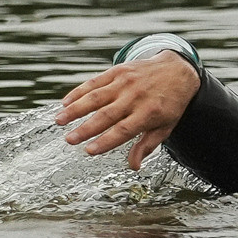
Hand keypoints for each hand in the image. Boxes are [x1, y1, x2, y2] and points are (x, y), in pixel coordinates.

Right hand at [55, 51, 199, 169]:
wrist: (177, 70)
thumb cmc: (170, 104)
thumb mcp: (165, 127)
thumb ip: (147, 145)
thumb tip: (133, 166)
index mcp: (149, 113)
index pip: (123, 130)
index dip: (105, 141)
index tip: (88, 151)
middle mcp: (135, 97)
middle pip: (106, 115)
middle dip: (86, 128)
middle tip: (69, 139)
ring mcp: (125, 83)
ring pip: (96, 97)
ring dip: (76, 109)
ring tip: (59, 120)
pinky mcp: (117, 72)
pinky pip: (95, 82)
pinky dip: (79, 92)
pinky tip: (65, 102)